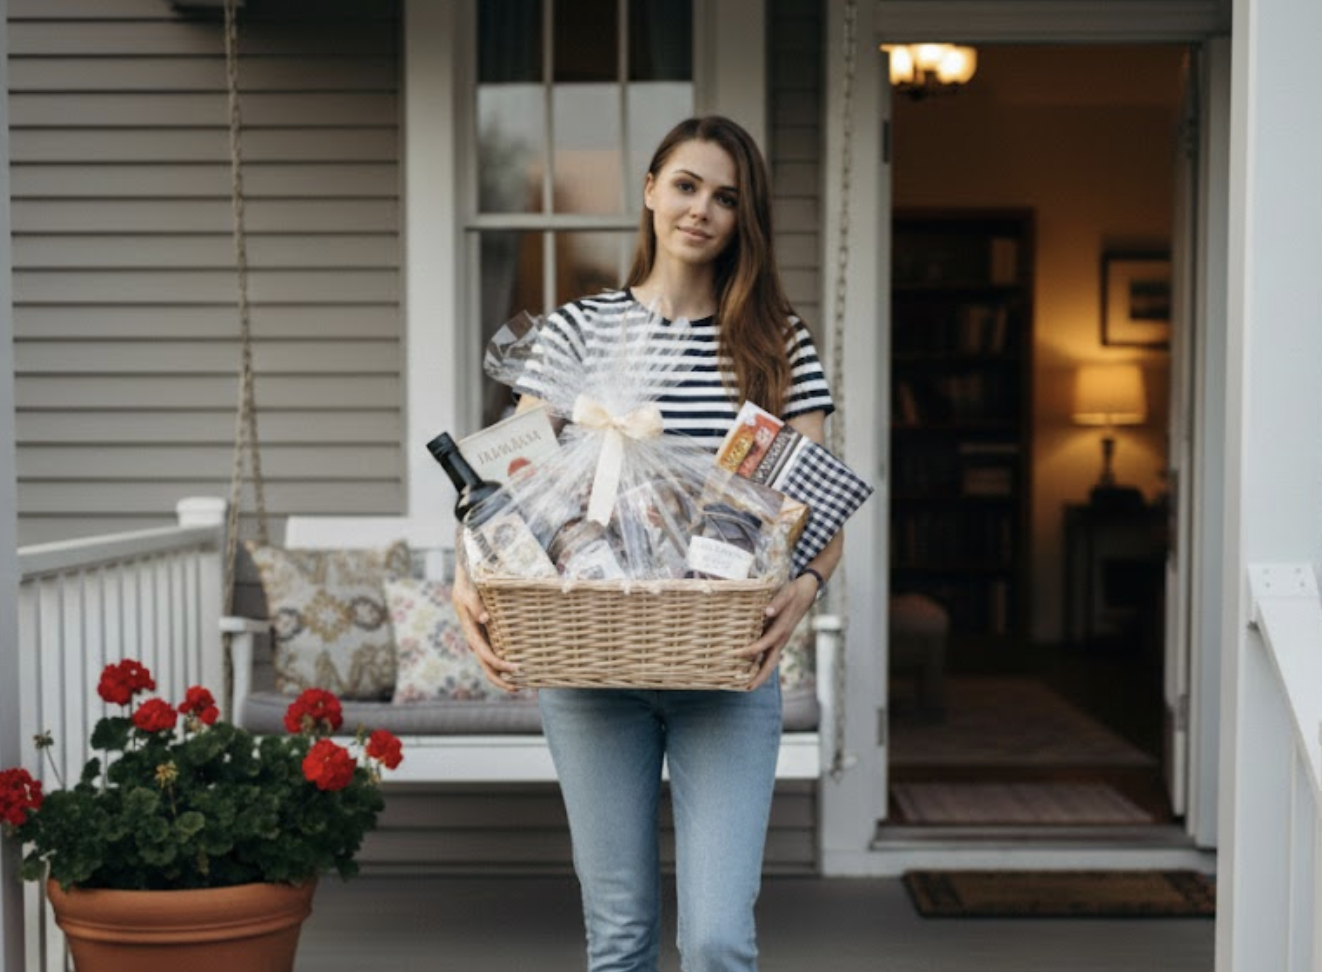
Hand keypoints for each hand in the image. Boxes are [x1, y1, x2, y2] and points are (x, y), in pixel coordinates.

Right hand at [452, 564, 521, 691]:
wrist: (464, 576)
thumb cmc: (467, 582)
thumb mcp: (467, 590)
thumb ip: (475, 604)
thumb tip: (485, 619)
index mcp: (470, 631)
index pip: (484, 654)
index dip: (498, 663)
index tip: (515, 668)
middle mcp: (475, 639)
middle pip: (486, 666)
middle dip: (501, 680)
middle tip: (519, 689)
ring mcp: (481, 638)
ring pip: (490, 664)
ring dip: (503, 676)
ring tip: (522, 685)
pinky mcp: (488, 635)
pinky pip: (495, 653)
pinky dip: (504, 664)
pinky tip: (518, 669)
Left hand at [735, 573, 817, 689]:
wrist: (807, 592)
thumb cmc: (793, 592)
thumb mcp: (786, 594)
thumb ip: (777, 603)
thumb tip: (767, 611)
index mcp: (782, 629)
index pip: (766, 644)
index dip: (753, 650)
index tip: (738, 654)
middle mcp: (781, 638)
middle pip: (771, 662)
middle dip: (760, 676)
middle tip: (747, 688)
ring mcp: (780, 640)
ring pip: (770, 661)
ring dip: (760, 673)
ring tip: (746, 685)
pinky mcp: (778, 638)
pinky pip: (769, 655)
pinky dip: (760, 663)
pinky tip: (749, 667)